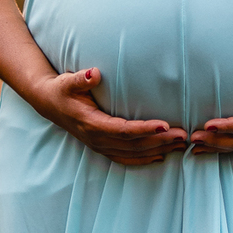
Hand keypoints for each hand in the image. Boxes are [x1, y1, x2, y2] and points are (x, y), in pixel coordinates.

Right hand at [29, 67, 188, 165]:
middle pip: (133, 144)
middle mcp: (97, 139)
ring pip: (133, 153)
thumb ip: (80, 79)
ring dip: (158, 149)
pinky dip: (144, 159)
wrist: (49, 104)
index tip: (165, 125)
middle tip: (183, 135)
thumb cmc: (62, 90)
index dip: (144, 129)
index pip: (123, 130)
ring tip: (180, 144)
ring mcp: (100, 146)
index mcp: (91, 123)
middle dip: (160, 141)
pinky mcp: (102, 147)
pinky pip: (126, 158)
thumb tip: (93, 73)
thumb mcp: (67, 81)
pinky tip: (161, 155)